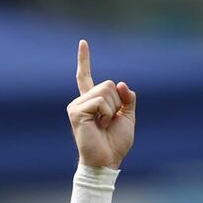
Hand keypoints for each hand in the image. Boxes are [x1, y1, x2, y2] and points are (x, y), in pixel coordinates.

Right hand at [67, 40, 135, 168]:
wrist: (107, 161)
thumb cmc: (115, 143)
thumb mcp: (128, 117)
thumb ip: (127, 99)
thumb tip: (120, 83)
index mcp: (91, 101)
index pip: (85, 76)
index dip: (84, 59)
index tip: (82, 42)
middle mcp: (81, 101)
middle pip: (108, 84)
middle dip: (117, 103)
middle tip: (109, 122)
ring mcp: (76, 106)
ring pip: (105, 91)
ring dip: (111, 110)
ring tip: (103, 125)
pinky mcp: (75, 112)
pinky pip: (100, 102)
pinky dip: (106, 114)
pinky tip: (99, 126)